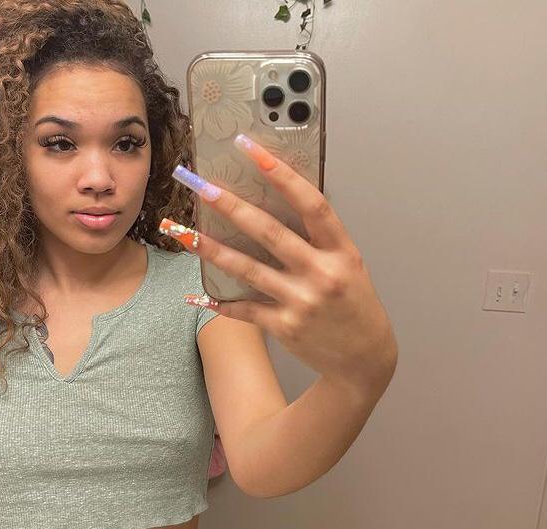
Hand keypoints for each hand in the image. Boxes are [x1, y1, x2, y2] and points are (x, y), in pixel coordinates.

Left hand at [160, 133, 397, 390]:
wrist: (364, 360)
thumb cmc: (356, 307)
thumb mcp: (350, 266)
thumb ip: (321, 241)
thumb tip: (280, 206)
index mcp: (342, 252)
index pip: (311, 204)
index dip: (281, 174)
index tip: (252, 149)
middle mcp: (321, 274)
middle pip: (269, 232)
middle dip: (230, 205)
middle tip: (200, 185)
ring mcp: (301, 302)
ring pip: (247, 269)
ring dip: (211, 249)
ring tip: (182, 232)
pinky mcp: (284, 327)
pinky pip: (245, 309)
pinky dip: (220, 303)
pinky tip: (196, 296)